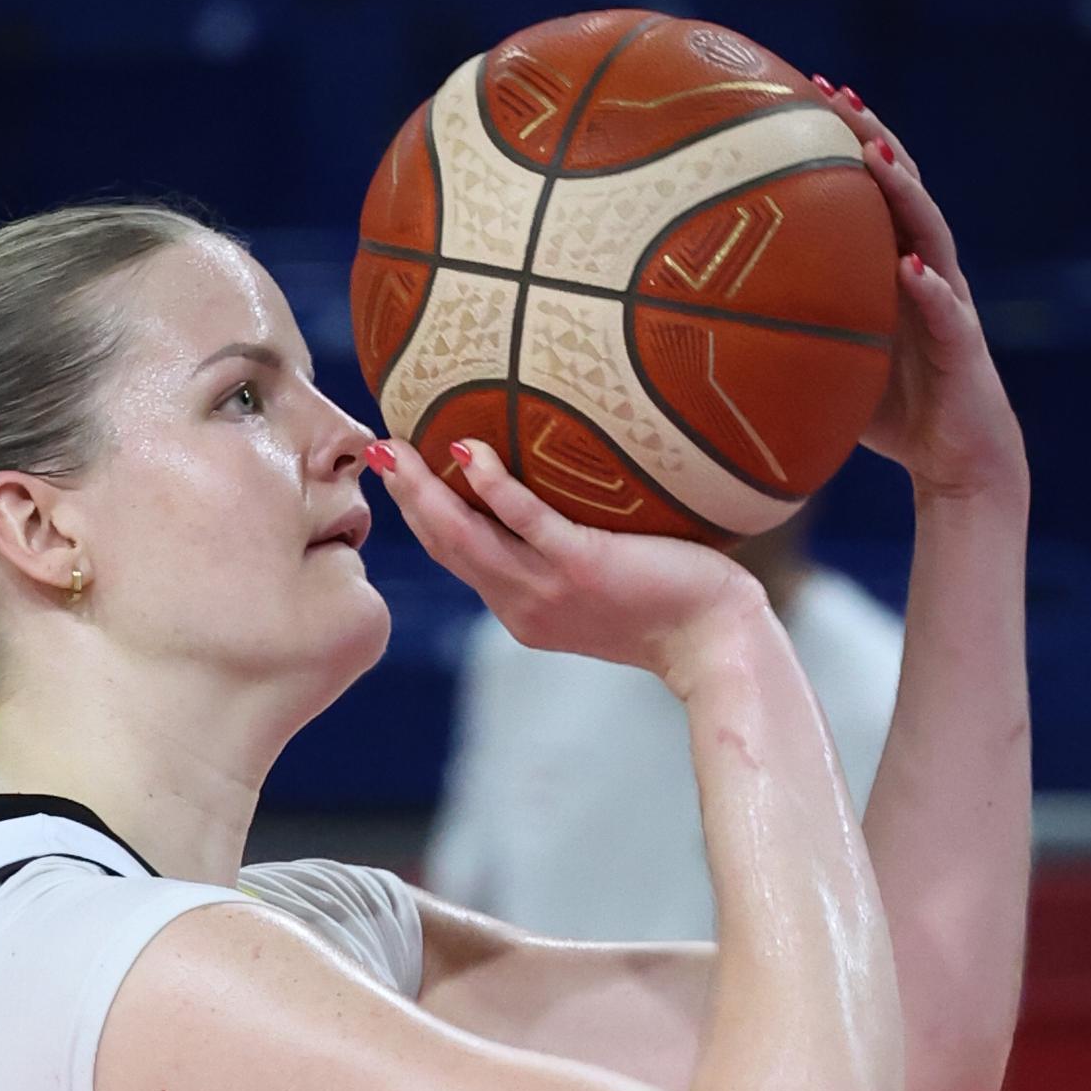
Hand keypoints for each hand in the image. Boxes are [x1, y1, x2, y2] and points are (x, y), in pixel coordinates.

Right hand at [363, 433, 762, 687]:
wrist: (715, 642)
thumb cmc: (675, 604)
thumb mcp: (606, 585)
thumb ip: (572, 553)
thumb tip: (565, 498)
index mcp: (522, 610)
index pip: (458, 558)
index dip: (424, 517)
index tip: (403, 475)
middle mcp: (523, 605)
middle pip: (446, 547)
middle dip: (406, 499)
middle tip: (375, 451)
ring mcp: (547, 590)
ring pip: (465, 537)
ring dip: (424, 492)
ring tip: (394, 449)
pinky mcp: (580, 567)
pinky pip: (523, 521)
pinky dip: (490, 487)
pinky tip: (467, 452)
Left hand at [812, 79, 1028, 504]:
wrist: (955, 460)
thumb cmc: (892, 411)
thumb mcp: (828, 364)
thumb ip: (787, 336)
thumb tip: (703, 333)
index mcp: (892, 265)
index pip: (866, 187)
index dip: (839, 138)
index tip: (798, 93)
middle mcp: (924, 268)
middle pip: (900, 185)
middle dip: (870, 133)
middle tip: (834, 91)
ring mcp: (948, 300)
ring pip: (930, 230)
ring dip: (904, 191)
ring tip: (876, 156)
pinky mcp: (964, 345)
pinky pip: (948, 312)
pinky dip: (930, 289)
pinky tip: (909, 270)